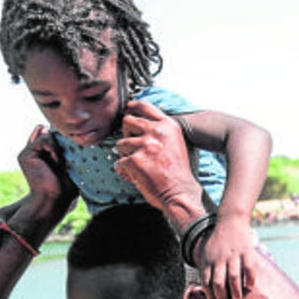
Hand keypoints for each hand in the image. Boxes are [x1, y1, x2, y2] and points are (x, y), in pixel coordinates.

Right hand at [18, 124, 76, 204]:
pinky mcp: (25, 155)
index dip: (60, 138)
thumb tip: (48, 128)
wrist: (56, 198)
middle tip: (63, 159)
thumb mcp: (67, 162)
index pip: (49, 134)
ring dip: (57, 147)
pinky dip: (53, 149)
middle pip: (47, 131)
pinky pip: (43, 139)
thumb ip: (60, 145)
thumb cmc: (65, 186)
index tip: (67, 154)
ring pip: (46, 134)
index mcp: (41, 154)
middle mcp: (33, 152)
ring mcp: (28, 153)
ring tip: (59, 163)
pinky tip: (56, 162)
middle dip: (59, 141)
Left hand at [113, 101, 202, 225]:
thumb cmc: (177, 171)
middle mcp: (156, 132)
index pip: (144, 106)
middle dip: (125, 133)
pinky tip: (134, 176)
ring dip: (125, 155)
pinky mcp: (135, 160)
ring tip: (136, 165)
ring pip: (121, 144)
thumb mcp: (175, 142)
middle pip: (127, 121)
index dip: (132, 107)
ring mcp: (145, 145)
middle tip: (131, 145)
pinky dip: (124, 170)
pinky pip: (119, 162)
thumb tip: (140, 123)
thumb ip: (161, 131)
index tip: (127, 110)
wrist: (179, 192)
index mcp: (167, 126)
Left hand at [197, 213, 257, 298]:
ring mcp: (233, 254)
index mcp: (209, 259)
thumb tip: (207, 290)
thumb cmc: (217, 241)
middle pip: (218, 282)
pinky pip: (249, 268)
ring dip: (235, 291)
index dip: (211, 295)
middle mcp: (220, 258)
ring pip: (233, 277)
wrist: (230, 220)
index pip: (207, 281)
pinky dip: (250, 279)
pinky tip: (250, 287)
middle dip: (222, 296)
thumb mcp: (206, 253)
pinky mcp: (247, 250)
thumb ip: (205, 269)